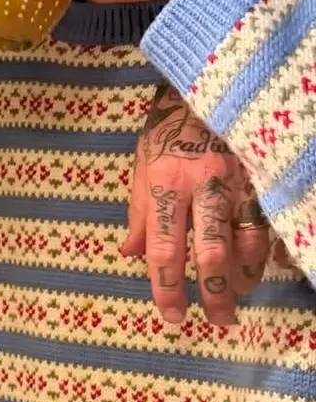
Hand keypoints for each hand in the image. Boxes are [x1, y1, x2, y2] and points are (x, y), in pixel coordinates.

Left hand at [123, 85, 270, 325]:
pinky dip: (268, 250)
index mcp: (166, 182)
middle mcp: (204, 183)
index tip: (172, 316)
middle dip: (214, 294)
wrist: (207, 80)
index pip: (164, 249)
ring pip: (249, 240)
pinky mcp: (264, 174)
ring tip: (237, 295)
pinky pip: (270, 220)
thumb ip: (139, 211)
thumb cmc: (169, 124)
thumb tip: (130, 253)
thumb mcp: (142, 161)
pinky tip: (263, 267)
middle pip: (212, 252)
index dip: (167, 289)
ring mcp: (240, 179)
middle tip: (217, 321)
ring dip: (245, 277)